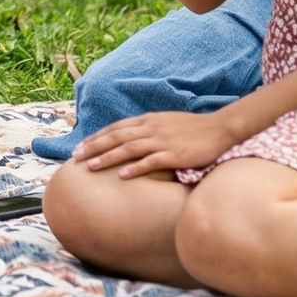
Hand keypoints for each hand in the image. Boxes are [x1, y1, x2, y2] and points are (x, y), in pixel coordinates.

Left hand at [73, 109, 240, 177]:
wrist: (220, 129)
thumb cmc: (193, 129)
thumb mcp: (166, 123)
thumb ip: (148, 129)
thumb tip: (130, 138)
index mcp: (148, 120)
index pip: (116, 128)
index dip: (97, 137)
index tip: (81, 146)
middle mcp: (151, 129)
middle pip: (116, 137)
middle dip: (94, 147)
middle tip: (76, 157)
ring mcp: (162, 141)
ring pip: (128, 148)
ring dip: (108, 157)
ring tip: (91, 167)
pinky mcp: (175, 154)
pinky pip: (151, 161)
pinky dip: (136, 168)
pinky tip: (122, 176)